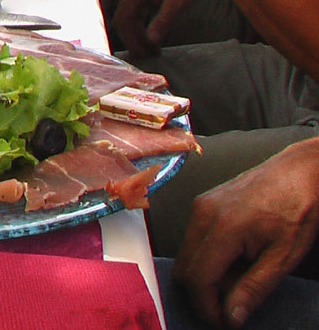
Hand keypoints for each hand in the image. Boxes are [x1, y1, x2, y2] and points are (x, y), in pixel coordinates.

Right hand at [113, 0, 204, 56]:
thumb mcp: (177, 3)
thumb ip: (163, 22)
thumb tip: (151, 42)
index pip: (124, 19)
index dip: (130, 38)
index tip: (142, 52)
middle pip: (123, 22)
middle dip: (132, 40)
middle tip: (146, 56)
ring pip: (128, 22)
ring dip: (136, 37)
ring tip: (150, 51)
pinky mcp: (141, 0)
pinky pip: (135, 19)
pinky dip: (141, 31)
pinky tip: (151, 41)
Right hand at [173, 138, 318, 327]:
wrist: (300, 171)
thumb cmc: (298, 209)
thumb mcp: (284, 256)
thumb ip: (254, 288)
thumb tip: (231, 317)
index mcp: (223, 227)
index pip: (198, 279)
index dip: (207, 308)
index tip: (225, 323)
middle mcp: (202, 214)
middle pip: (184, 269)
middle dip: (202, 296)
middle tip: (229, 309)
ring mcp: (200, 205)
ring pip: (186, 255)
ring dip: (204, 277)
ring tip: (236, 283)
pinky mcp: (203, 202)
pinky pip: (192, 239)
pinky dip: (205, 258)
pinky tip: (232, 261)